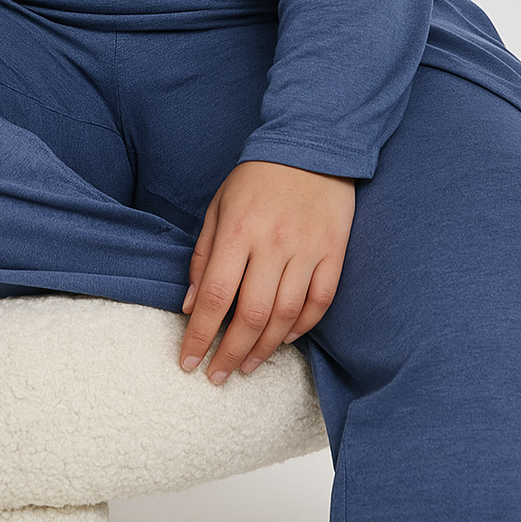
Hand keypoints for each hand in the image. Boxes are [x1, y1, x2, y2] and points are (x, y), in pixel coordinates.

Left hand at [178, 160, 355, 382]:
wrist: (311, 145)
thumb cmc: (257, 177)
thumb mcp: (219, 206)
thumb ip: (203, 254)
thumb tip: (190, 304)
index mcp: (238, 230)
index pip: (213, 295)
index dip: (199, 334)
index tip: (187, 361)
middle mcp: (272, 244)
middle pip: (250, 315)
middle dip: (229, 352)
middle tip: (217, 376)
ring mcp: (306, 250)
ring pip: (285, 316)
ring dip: (263, 349)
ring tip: (246, 365)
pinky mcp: (333, 253)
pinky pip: (319, 302)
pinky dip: (302, 327)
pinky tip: (284, 339)